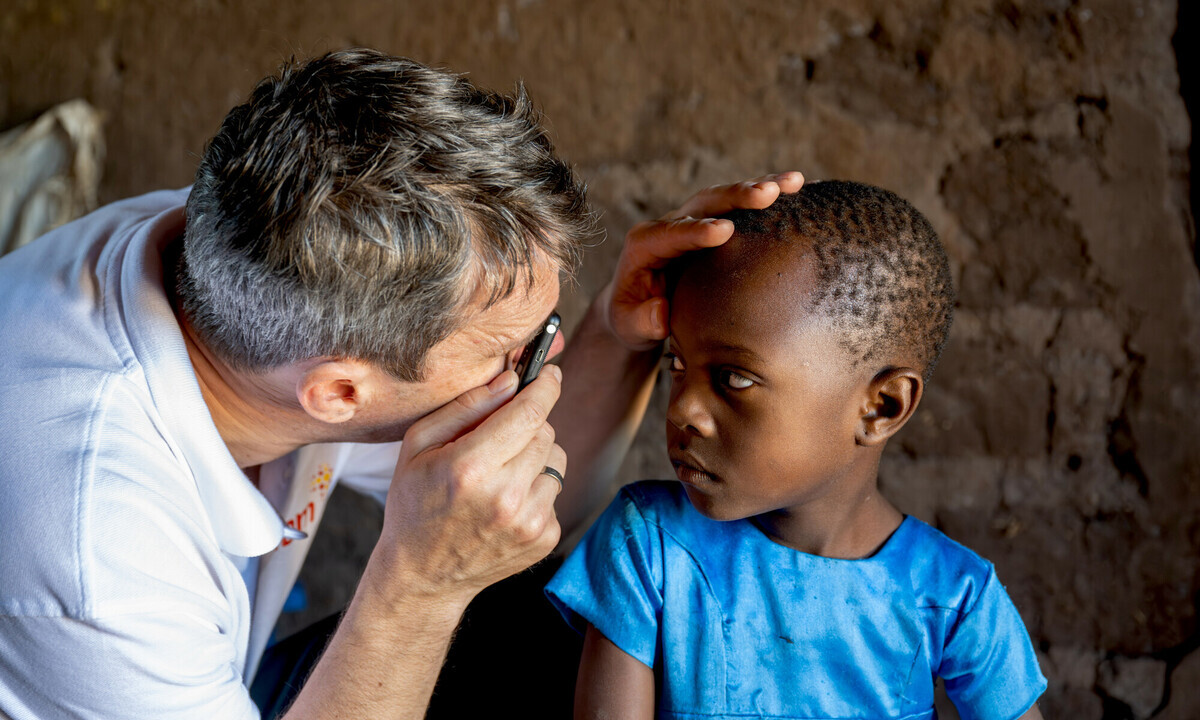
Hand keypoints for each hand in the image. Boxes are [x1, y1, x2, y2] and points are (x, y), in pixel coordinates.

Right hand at [374, 367, 565, 604]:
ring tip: (500, 475)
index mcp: (470, 467)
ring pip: (557, 461)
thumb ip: (466, 407)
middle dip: (528, 425)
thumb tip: (511, 381)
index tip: (550, 373)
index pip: (529, 412)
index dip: (545, 386)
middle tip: (500, 439)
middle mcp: (505, 496)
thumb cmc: (415, 503)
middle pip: (545, 432)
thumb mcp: (419, 446)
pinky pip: (555, 493)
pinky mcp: (544, 539)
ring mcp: (528, 521)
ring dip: (535, 458)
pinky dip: (536, 489)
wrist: (422, 576)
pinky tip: (505, 504)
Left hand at [602, 172, 804, 349]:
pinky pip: (743, 209)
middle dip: (736, 197)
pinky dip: (769, 197)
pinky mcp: (715, 227)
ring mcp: (695, 222)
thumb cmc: (632, 319)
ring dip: (760, 188)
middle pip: (704, 203)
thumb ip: (641, 322)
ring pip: (727, 199)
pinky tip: (800, 188)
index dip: (696, 230)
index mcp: (644, 244)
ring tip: (794, 183)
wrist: (639, 309)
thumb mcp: (629, 327)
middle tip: (767, 194)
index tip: (722, 231)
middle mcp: (671, 225)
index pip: (670, 233)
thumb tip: (661, 314)